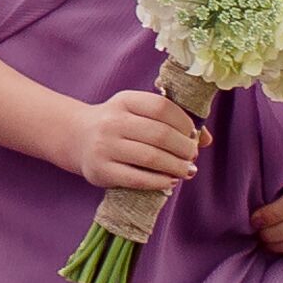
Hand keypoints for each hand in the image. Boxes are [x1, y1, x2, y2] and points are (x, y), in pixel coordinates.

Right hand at [73, 83, 213, 197]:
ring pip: (151, 158)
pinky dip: (160, 182)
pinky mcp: (101, 170)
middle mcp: (112, 121)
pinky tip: (169, 181)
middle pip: (160, 134)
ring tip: (187, 171)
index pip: (161, 107)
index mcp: (124, 101)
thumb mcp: (138, 113)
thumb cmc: (118, 126)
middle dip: (184, 148)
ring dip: (177, 167)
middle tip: (192, 156)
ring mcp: (104, 146)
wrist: (76, 137)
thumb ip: (171, 121)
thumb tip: (206, 139)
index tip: (193, 134)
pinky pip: (138, 179)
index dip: (184, 122)